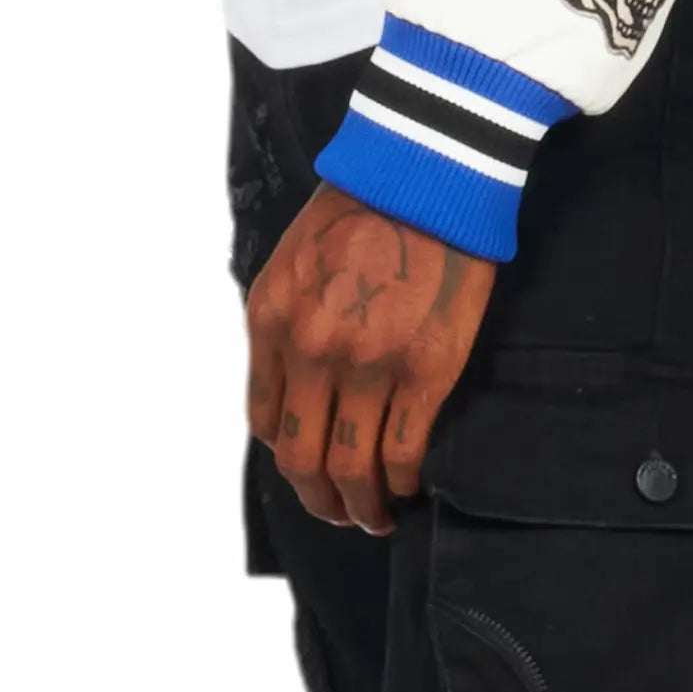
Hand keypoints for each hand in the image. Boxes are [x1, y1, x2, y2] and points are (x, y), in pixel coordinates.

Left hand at [247, 189, 494, 534]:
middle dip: (317, 499)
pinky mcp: (425, 370)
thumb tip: (297, 383)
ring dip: (360, 506)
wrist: (426, 174)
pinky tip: (407, 487)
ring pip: (350, 467)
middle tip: (338, 513)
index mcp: (272, 320)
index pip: (266, 419)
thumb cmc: (363, 209)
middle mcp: (310, 349)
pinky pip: (401, 450)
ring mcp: (367, 364)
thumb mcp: (293, 261)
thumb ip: (287, 323)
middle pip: (301, 458)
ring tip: (374, 517)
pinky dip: (400, 481)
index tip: (308, 471)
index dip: (287, 457)